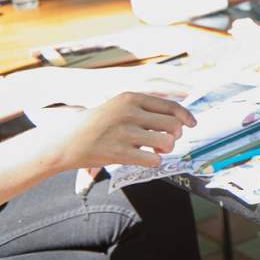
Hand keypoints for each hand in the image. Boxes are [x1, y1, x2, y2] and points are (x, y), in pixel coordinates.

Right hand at [51, 92, 195, 169]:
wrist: (66, 141)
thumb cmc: (99, 124)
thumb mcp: (120, 105)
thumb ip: (147, 108)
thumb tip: (180, 117)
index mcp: (131, 98)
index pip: (171, 106)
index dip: (186, 116)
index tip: (192, 124)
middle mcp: (129, 112)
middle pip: (173, 125)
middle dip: (175, 136)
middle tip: (165, 141)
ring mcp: (124, 132)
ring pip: (167, 142)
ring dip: (165, 149)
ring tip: (155, 149)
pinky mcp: (119, 152)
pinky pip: (153, 159)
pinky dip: (154, 161)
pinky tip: (144, 158)